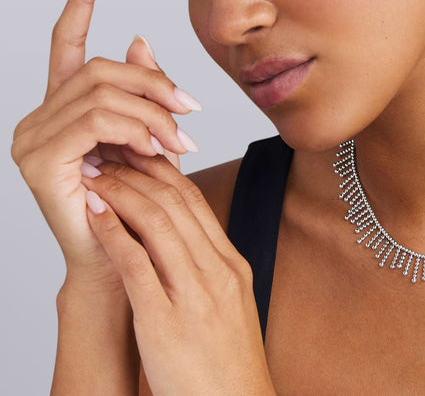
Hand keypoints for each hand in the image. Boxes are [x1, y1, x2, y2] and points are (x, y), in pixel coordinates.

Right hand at [11, 0, 199, 284]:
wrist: (122, 257)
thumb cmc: (137, 199)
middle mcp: (42, 115)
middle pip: (101, 67)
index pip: (68, 40)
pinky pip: (96, 121)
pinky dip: (135, 129)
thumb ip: (140, 90)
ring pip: (103, 92)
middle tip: (190, 109)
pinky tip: (156, 149)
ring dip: (152, 113)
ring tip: (179, 140)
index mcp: (65, 104)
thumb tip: (137, 39)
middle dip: (153, 84)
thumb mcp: (147, 135)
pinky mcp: (40, 160)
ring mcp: (34, 137)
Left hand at [81, 151, 275, 395]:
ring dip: (121, 193)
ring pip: (157, 223)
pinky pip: (136, 263)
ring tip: (96, 178)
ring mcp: (194, 294)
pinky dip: (114, 233)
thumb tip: (178, 239)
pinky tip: (96, 216)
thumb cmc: (227, 362)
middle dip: (138, 173)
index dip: (164, 173)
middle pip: (176, 203)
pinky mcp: (164, 321)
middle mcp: (217, 271)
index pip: (196, 202)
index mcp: (232, 265)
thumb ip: (208, 268)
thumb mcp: (230, 304)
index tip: (138, 158)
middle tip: (110, 157)